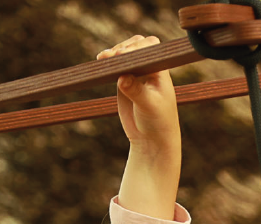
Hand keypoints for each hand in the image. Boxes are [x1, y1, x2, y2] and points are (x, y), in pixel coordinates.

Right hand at [97, 35, 178, 152]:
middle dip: (123, 48)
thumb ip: (136, 91)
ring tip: (102, 58)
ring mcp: (136, 73)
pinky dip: (107, 63)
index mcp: (160, 71)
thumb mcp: (149, 107)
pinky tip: (99, 63)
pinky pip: (114, 66)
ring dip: (113, 54)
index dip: (136, 48)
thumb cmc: (158, 123)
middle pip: (135, 46)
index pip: (149, 48)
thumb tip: (122, 78)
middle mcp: (149, 68)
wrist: (151, 140)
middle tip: (111, 56)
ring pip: (123, 54)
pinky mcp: (124, 81)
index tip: (122, 55)